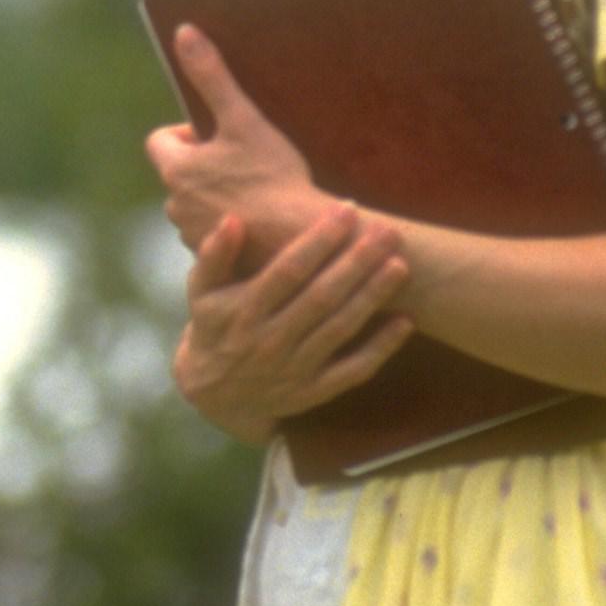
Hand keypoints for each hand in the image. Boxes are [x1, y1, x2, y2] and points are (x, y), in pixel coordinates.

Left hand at [147, 26, 325, 253]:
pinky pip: (214, 235)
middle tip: (244, 161)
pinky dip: (230, 225)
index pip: (160, 141)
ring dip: (217, 196)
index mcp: (176, 170)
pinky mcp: (215, 261)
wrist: (300, 238)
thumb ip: (212, 75)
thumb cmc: (274, 176)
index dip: (186, 132)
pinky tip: (261, 221)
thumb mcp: (244, 118)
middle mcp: (175, 206)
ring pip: (196, 205)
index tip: (217, 133)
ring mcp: (193, 236)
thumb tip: (183, 31)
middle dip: (204, 165)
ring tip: (256, 192)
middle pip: (179, 174)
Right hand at [174, 205, 412, 443]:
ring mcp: (293, 369)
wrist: (213, 395)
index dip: (319, 241)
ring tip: (400, 266)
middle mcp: (270, 341)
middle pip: (321, 298)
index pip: (288, 272)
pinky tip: (405, 322)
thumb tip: (233, 220)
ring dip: (372, 298)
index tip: (347, 210)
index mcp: (243, 311)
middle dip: (356, 263)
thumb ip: (214, 255)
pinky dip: (380, 349)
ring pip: (339, 329)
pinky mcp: (313, 391)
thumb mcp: (200, 291)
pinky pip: (352, 371)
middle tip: (387, 232)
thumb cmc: (213, 326)